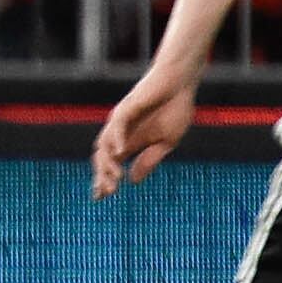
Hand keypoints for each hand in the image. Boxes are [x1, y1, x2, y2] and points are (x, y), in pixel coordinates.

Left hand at [92, 68, 195, 196]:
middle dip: (102, 176)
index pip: (110, 163)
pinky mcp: (127, 107)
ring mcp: (120, 120)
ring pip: (105, 143)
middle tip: (107, 194)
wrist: (180, 83)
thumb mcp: (165, 142)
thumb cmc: (173, 110)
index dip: (104, 179)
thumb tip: (133, 181)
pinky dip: (117, 138)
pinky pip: (117, 124)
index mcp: (129, 142)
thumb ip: (149, 160)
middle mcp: (119, 132)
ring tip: (114, 180)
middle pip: (102, 157)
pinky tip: (120, 152)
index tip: (101, 198)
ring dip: (108, 162)